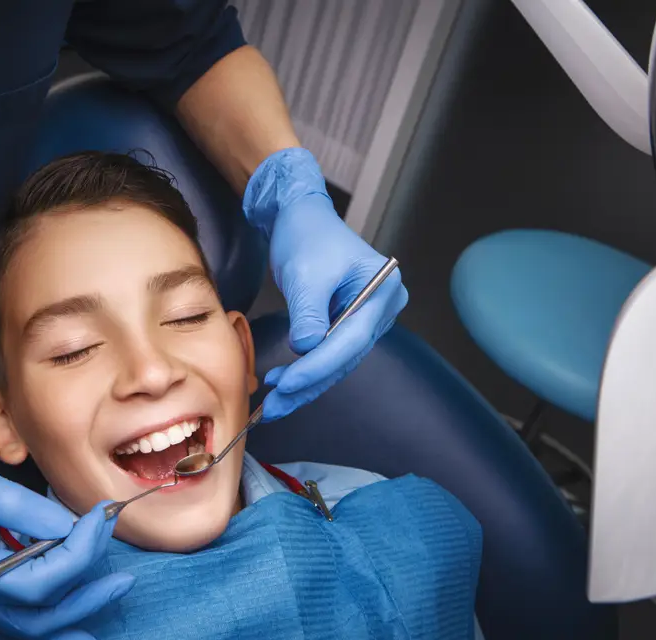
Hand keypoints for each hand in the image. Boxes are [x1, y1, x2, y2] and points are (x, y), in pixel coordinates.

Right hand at [0, 426, 132, 639]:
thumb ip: (16, 503)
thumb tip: (67, 524)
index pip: (35, 577)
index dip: (77, 552)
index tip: (98, 517)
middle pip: (38, 610)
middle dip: (87, 585)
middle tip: (122, 559)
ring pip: (31, 625)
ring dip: (77, 613)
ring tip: (116, 592)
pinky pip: (18, 622)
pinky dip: (53, 631)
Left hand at [243, 148, 407, 420]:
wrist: (300, 216)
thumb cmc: (306, 235)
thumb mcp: (305, 274)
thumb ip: (309, 314)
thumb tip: (306, 350)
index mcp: (381, 291)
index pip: (349, 341)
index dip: (316, 367)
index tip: (287, 385)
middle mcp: (381, 308)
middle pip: (345, 357)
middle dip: (309, 383)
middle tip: (275, 406)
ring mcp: (366, 318)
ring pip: (336, 360)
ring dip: (306, 382)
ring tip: (274, 401)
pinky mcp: (347, 322)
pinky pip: (329, 353)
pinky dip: (306, 369)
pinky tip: (284, 382)